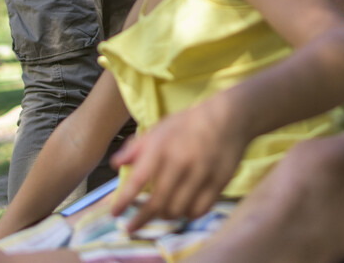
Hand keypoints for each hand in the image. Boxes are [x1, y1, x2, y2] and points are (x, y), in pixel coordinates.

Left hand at [106, 99, 248, 232]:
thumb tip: (115, 164)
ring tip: (161, 213)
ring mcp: (201, 174)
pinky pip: (199, 210)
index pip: (138, 180)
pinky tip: (184, 209)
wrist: (229, 117)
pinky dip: (188, 214)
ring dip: (166, 216)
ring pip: (178, 210)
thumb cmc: (188, 124)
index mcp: (161, 148)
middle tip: (132, 227)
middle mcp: (180, 162)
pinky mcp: (219, 182)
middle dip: (141, 219)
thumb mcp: (160, 128)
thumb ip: (136, 147)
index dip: (124, 200)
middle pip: (158, 203)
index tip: (115, 213)